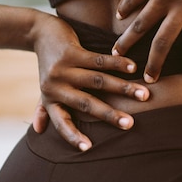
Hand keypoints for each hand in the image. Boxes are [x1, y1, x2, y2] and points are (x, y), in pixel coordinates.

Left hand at [30, 13, 149, 149]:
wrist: (40, 32)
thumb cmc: (48, 64)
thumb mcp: (45, 88)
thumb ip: (44, 109)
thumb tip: (38, 131)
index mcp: (50, 99)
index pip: (61, 122)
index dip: (73, 136)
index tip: (88, 149)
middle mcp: (55, 86)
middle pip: (86, 104)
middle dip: (110, 114)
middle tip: (130, 124)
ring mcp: (63, 69)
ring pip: (97, 80)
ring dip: (123, 87)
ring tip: (144, 94)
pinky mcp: (71, 52)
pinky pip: (98, 60)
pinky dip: (117, 64)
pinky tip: (133, 67)